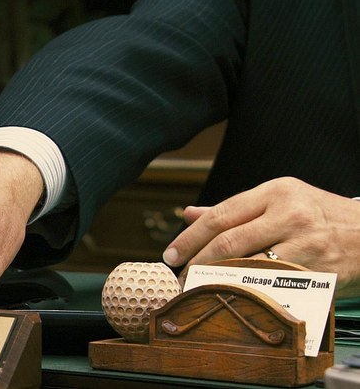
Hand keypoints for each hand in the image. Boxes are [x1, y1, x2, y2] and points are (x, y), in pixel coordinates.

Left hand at [162, 177, 359, 297]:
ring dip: (217, 282)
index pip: (220, 215)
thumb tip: (188, 213)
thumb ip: (235, 209)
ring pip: (248, 265)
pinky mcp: (320, 270)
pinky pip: (274, 286)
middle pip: (228, 240)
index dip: (190, 238)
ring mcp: (306, 241)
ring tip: (199, 291)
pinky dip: (248, 294)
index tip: (170, 254)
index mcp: (275, 191)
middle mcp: (289, 212)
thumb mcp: (281, 200)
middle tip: (180, 279)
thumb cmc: (320, 216)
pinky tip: (232, 300)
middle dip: (196, 263)